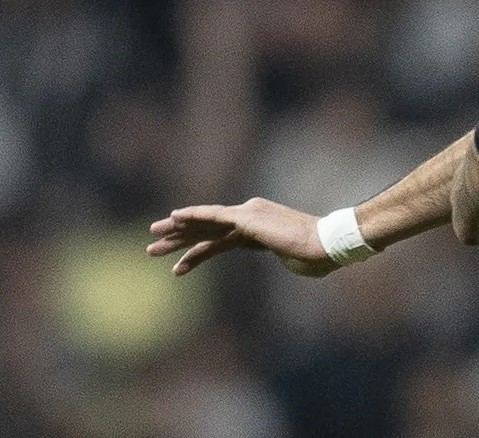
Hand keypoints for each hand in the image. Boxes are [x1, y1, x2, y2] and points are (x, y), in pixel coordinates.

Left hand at [147, 199, 336, 277]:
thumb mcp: (292, 262)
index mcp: (256, 229)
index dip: (197, 251)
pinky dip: (193, 216)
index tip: (179, 262)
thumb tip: (289, 261)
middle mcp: (247, 217)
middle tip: (151, 245)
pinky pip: (213, 217)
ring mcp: (246, 216)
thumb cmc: (316, 257)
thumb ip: (284, 259)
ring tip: (152, 239)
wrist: (326, 244)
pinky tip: (174, 218)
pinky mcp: (246, 218)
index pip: (218, 240)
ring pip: (203, 225)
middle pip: (205, 230)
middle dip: (177, 238)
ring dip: (176, 232)